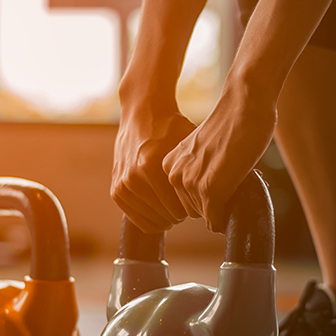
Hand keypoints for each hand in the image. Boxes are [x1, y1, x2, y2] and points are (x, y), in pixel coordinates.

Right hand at [112, 103, 196, 233]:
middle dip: (181, 213)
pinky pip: (136, 218)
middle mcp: (134, 177)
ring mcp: (122, 185)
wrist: (141, 113)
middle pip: (167, 217)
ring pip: (152, 222)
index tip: (199, 200)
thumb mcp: (189, 144)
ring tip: (174, 203)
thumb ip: (200, 170)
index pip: (179, 210)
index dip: (194, 209)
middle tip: (187, 202)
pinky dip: (151, 217)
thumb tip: (219, 197)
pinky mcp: (116, 191)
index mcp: (151, 166)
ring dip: (166, 216)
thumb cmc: (171, 127)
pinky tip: (161, 207)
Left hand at [162, 80, 276, 232]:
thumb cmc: (231, 125)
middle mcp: (174, 175)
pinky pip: (216, 220)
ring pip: (207, 216)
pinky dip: (228, 216)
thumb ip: (198, 170)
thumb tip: (207, 199)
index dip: (208, 194)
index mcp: (170, 165)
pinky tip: (239, 192)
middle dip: (215, 202)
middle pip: (195, 210)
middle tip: (232, 179)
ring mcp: (190, 183)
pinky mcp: (209, 189)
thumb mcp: (203, 151)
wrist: (244, 104)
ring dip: (224, 205)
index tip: (222, 177)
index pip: (185, 200)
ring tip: (237, 177)